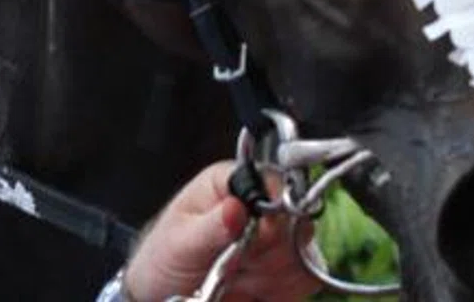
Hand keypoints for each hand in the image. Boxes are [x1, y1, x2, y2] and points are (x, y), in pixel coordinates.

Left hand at [122, 162, 321, 301]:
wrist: (165, 293)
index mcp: (231, 183)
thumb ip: (210, 227)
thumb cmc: (166, 256)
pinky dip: (281, 291)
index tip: (256, 237)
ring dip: (270, 275)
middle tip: (234, 262)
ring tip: (236, 275)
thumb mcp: (180, 242)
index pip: (275, 183)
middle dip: (267, 253)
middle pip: (297, 223)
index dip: (274, 213)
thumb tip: (235, 207)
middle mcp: (260, 205)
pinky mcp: (288, 269)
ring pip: (303, 255)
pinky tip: (252, 288)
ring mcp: (279, 238)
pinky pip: (307, 280)